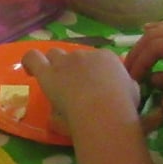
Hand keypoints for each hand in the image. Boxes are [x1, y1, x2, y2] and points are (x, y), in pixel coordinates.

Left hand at [22, 46, 140, 140]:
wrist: (104, 109)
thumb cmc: (122, 106)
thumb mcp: (134, 92)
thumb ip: (127, 85)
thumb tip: (125, 86)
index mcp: (107, 58)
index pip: (97, 59)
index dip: (94, 72)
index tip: (94, 86)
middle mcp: (85, 55)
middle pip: (75, 56)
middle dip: (74, 67)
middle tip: (75, 85)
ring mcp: (65, 62)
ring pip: (55, 54)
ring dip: (54, 64)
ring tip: (54, 79)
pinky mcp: (47, 73)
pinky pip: (32, 58)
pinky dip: (29, 62)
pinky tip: (28, 70)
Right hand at [122, 20, 162, 97]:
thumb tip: (152, 79)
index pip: (157, 46)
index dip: (141, 62)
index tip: (133, 79)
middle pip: (156, 35)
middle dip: (138, 52)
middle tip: (128, 71)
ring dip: (145, 42)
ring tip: (135, 59)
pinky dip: (157, 30)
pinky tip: (146, 30)